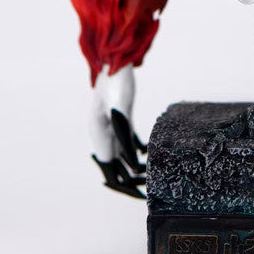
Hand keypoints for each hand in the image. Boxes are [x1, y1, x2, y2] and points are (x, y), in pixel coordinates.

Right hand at [90, 67, 145, 198]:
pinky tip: (148, 153)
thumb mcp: (120, 104)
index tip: (140, 195)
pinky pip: (127, 142)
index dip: (124, 187)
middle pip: (116, 169)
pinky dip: (136, 151)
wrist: (114, 58)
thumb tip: (132, 158)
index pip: (110, 172)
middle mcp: (103, 135)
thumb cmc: (116, 79)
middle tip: (151, 190)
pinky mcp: (121, 118)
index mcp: (100, 135)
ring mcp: (111, 127)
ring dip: (136, 169)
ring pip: (122, 157)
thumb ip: (123, 130)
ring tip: (154, 174)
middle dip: (132, 183)